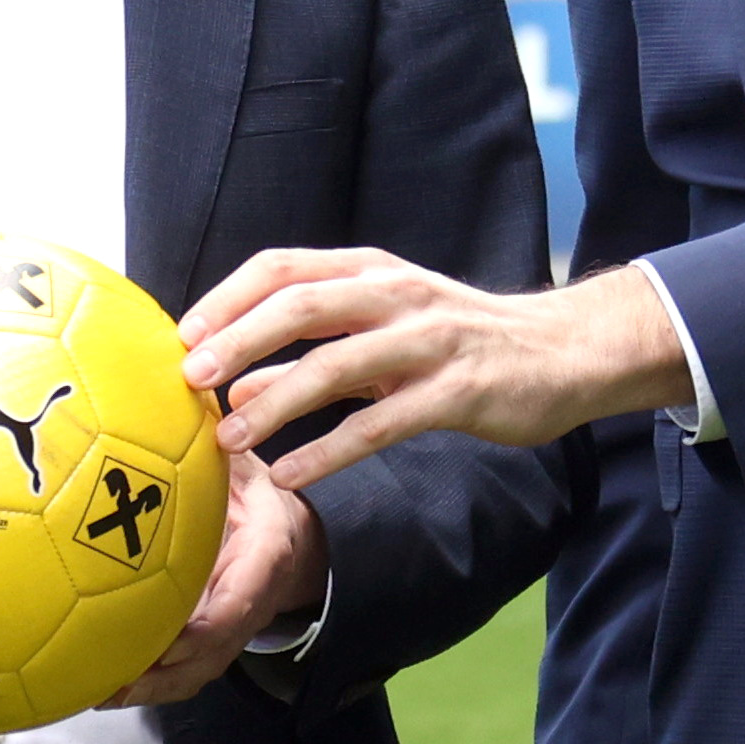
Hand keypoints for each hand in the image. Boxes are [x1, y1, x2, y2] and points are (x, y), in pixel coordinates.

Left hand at [105, 443, 325, 705]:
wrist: (289, 531)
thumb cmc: (255, 488)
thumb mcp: (245, 456)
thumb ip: (216, 434)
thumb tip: (181, 382)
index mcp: (264, 554)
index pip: (242, 595)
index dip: (209, 622)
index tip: (175, 633)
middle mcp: (249, 601)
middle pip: (213, 651)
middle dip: (167, 671)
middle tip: (116, 676)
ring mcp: (231, 629)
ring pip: (194, 672)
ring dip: (149, 688)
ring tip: (96, 691)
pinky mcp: (209, 642)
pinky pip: (180, 672)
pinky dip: (143, 684)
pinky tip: (95, 684)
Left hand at [175, 251, 690, 489]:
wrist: (564, 352)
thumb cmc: (460, 344)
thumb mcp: (382, 333)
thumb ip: (311, 353)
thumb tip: (231, 386)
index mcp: (371, 271)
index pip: (283, 268)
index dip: (227, 299)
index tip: (180, 337)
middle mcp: (396, 294)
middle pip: (300, 305)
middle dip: (237, 340)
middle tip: (189, 379)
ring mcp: (429, 341)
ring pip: (336, 364)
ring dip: (274, 401)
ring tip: (228, 440)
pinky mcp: (457, 392)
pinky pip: (380, 422)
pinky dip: (329, 449)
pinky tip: (292, 474)